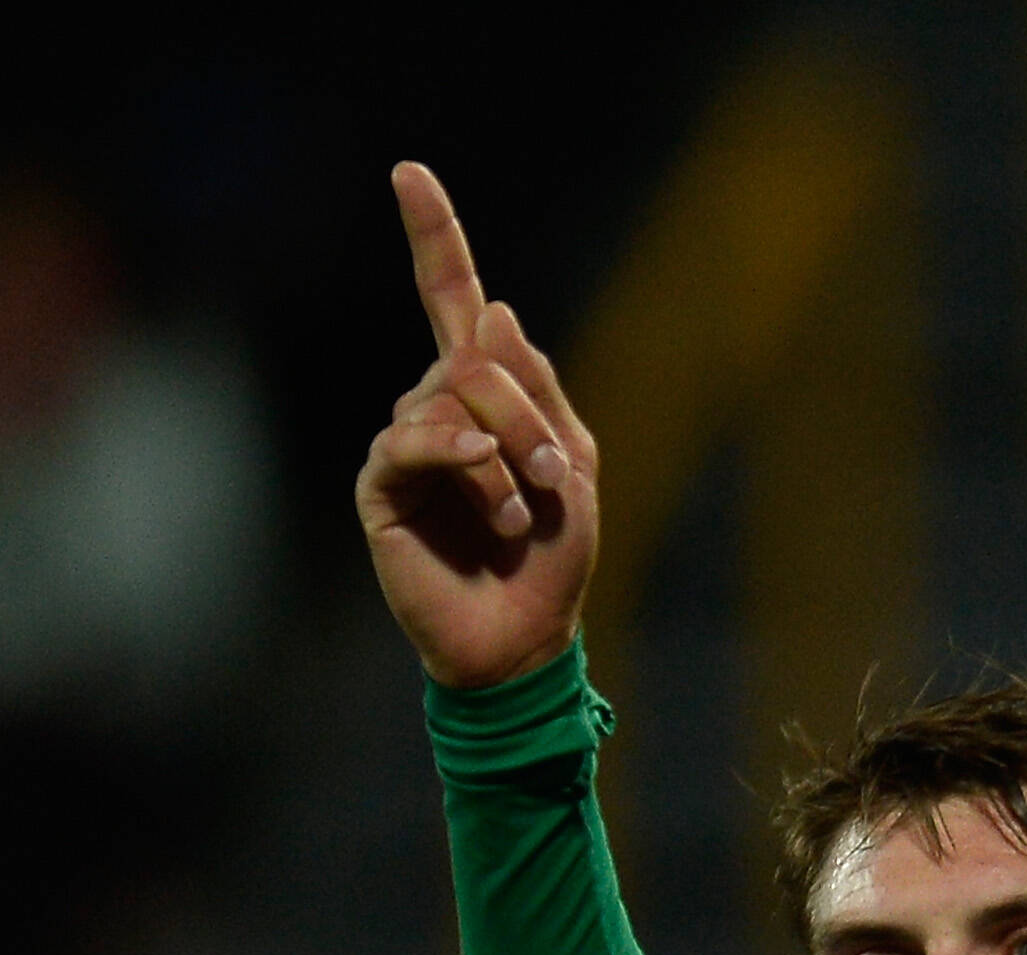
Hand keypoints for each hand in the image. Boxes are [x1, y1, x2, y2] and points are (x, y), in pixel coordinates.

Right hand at [356, 163, 599, 691]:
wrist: (523, 636)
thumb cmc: (551, 559)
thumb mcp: (570, 466)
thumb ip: (536, 390)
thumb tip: (491, 310)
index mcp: (486, 395)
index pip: (452, 301)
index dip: (434, 238)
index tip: (409, 173)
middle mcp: (436, 405)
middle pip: (474, 359)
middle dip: (525, 415)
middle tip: (551, 478)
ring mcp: (404, 441)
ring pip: (451, 400)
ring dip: (507, 460)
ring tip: (520, 518)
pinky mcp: (382, 483)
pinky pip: (415, 440)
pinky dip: (463, 464)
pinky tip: (489, 502)